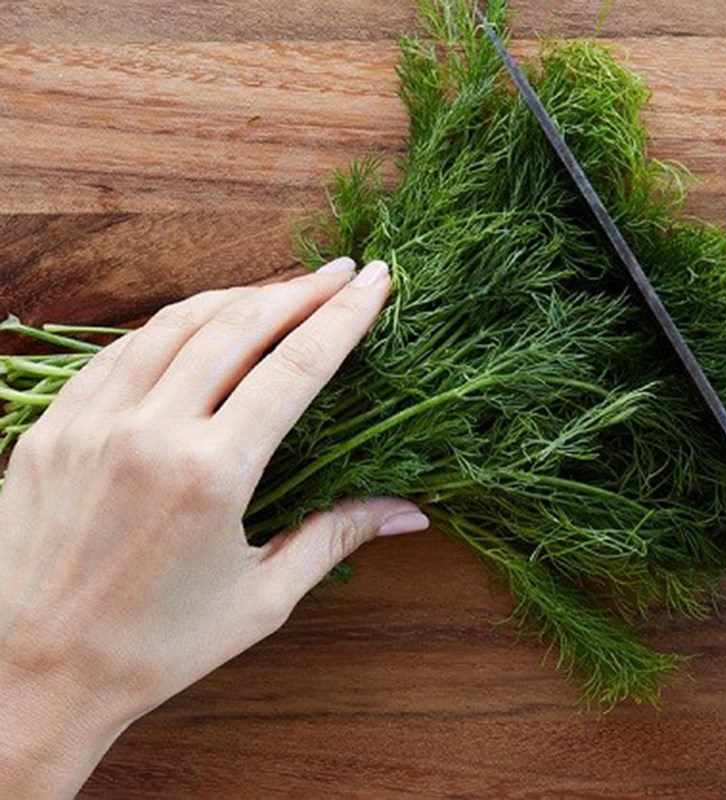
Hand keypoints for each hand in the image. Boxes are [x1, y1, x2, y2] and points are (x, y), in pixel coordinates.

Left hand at [0, 257, 428, 798]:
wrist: (29, 675)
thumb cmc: (154, 648)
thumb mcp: (261, 598)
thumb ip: (337, 535)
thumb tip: (411, 512)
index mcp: (210, 474)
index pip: (295, 367)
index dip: (343, 317)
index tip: (376, 282)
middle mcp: (150, 431)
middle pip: (240, 327)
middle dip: (300, 290)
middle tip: (342, 271)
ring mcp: (93, 421)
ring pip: (177, 323)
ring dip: (238, 297)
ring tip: (281, 289)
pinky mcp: (54, 425)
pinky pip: (121, 350)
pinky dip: (172, 325)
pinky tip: (200, 323)